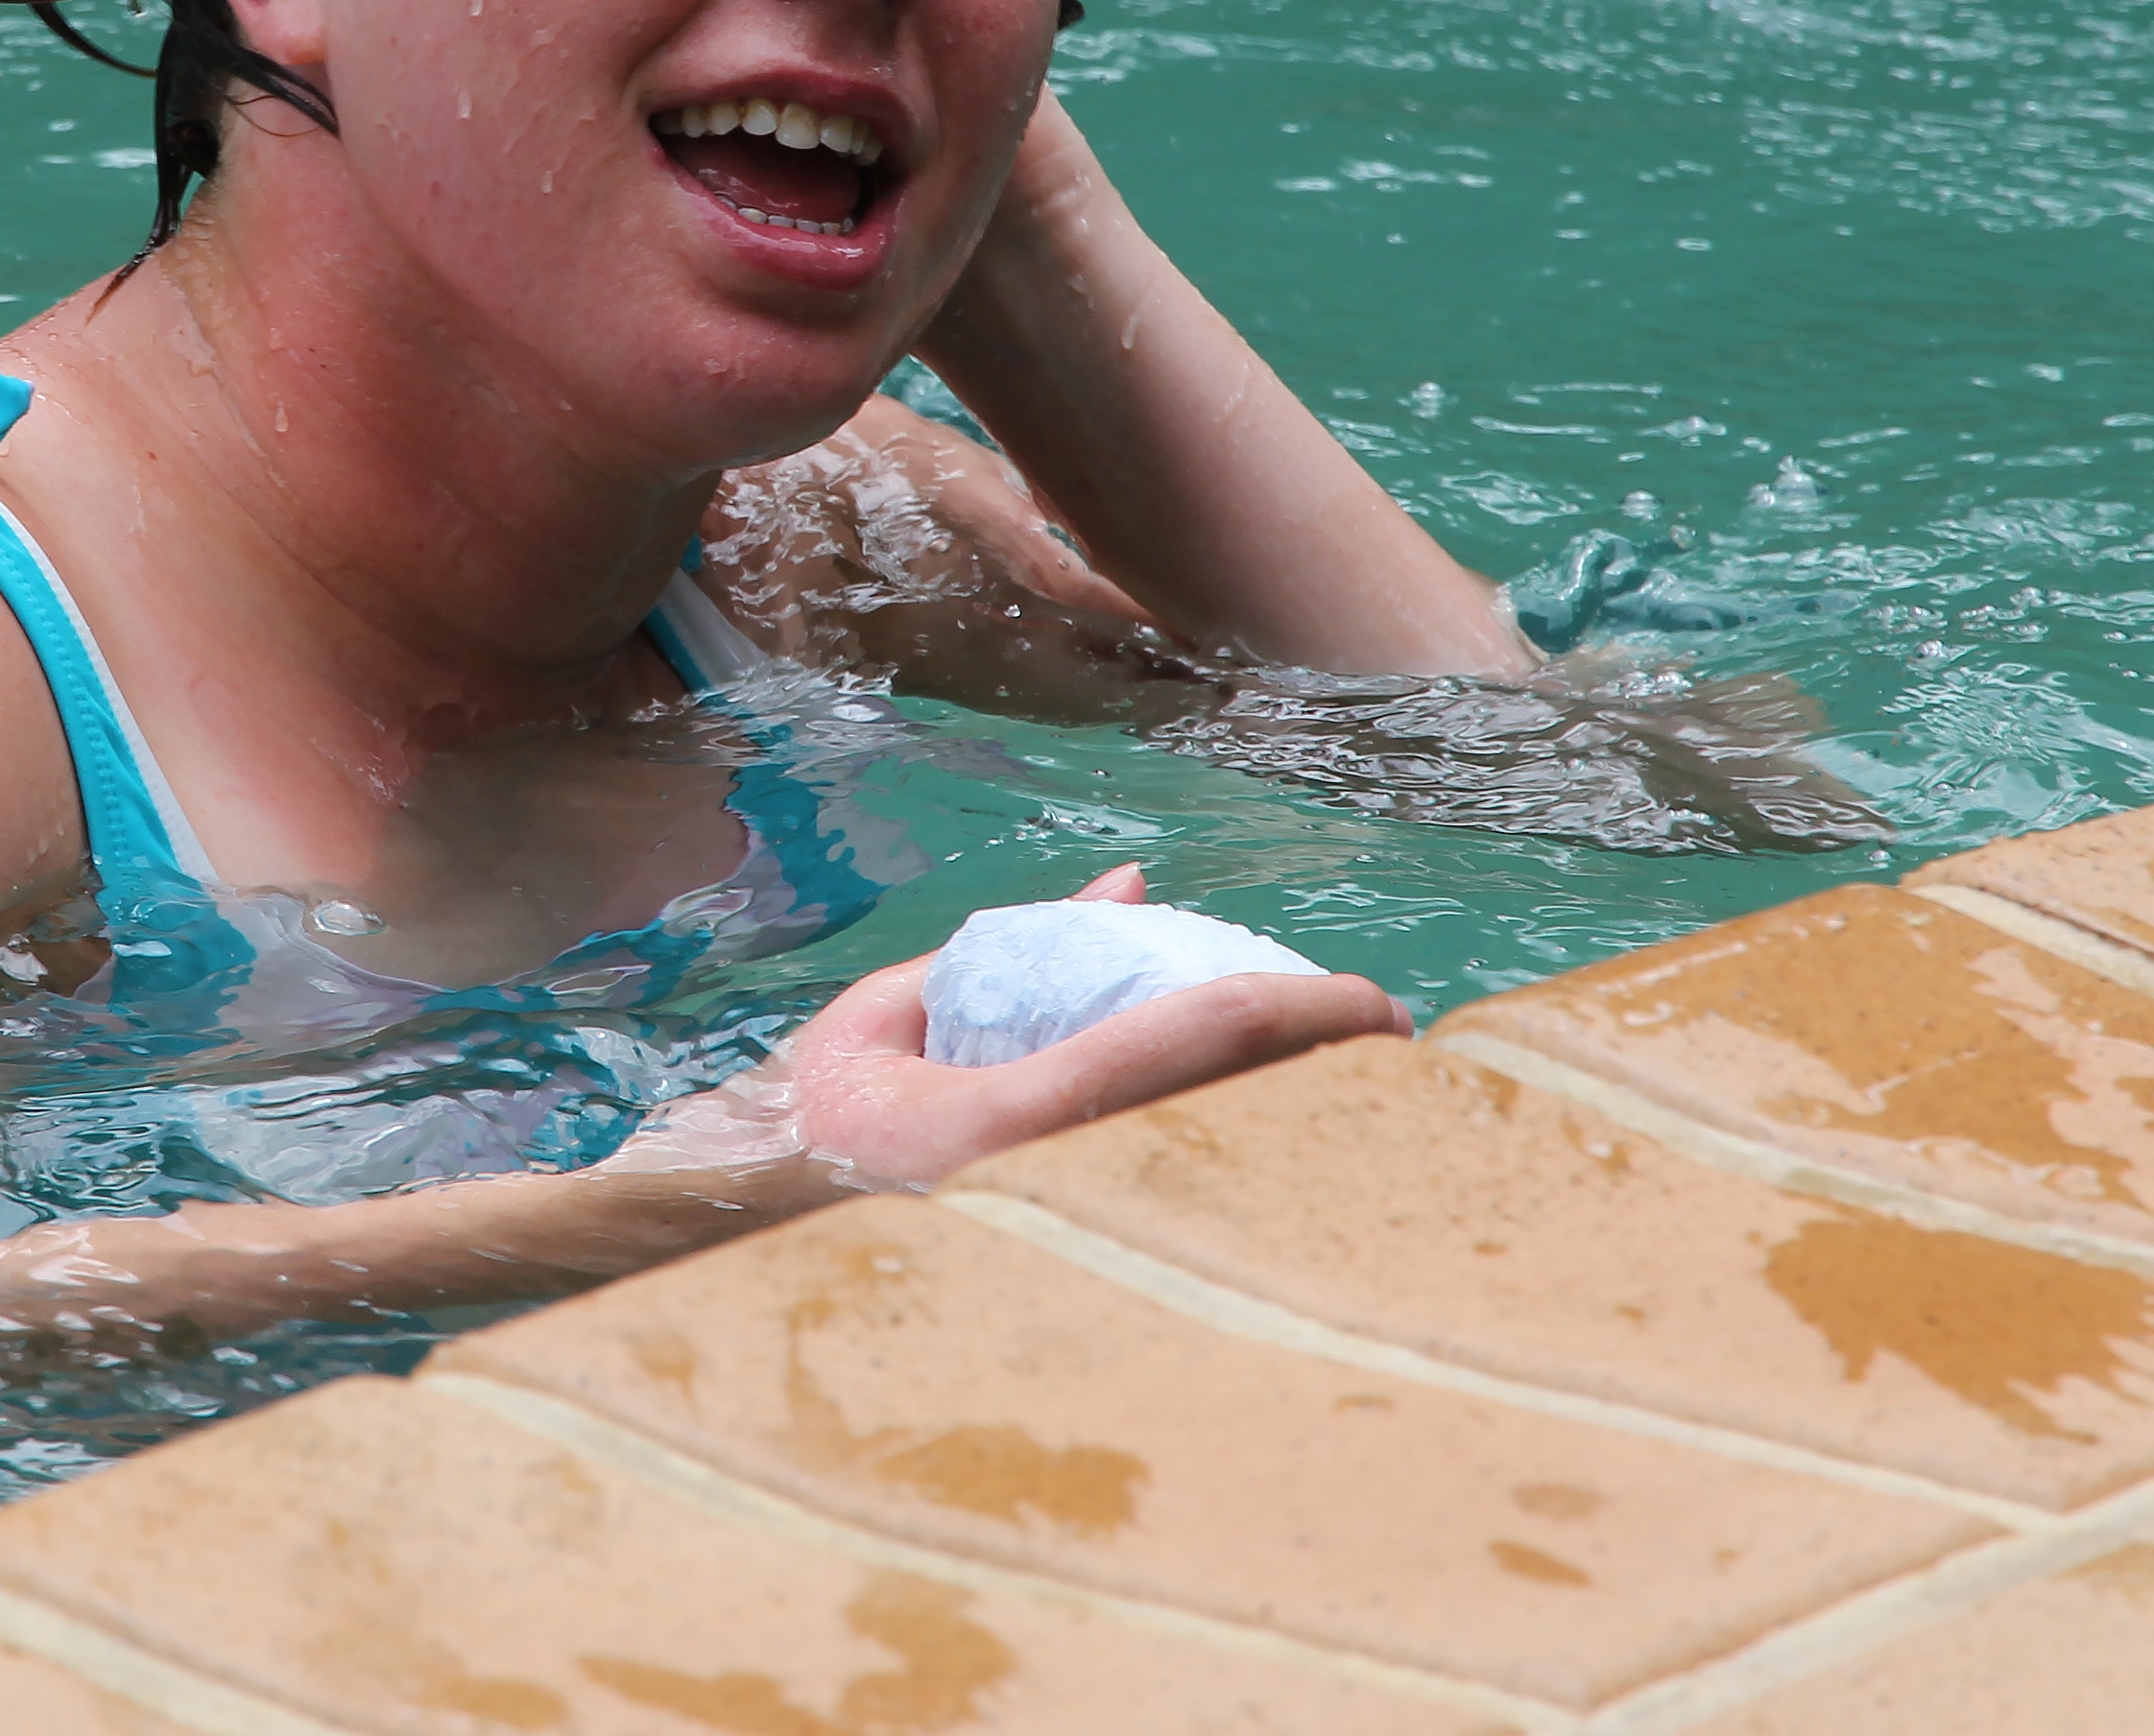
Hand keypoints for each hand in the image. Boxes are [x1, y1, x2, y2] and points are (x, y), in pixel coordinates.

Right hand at [745, 866, 1410, 1192]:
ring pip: (1231, 1165)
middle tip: (1402, 1047)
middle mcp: (1062, 1183)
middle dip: (1341, 1080)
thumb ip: (1011, 949)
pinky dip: (1248, 1151)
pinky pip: (1188, 1191)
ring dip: (1307, 1124)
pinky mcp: (1072, 1265)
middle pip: (1248, 1113)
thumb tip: (1131, 886)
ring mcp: (1070, 1234)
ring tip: (1360, 1085)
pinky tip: (1280, 1134)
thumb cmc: (812, 1127)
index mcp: (1018, 1114)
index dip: (1306, 1013)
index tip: (1375, 1005)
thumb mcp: (883, 1019)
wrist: (751, 1250)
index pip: (1204, 1040)